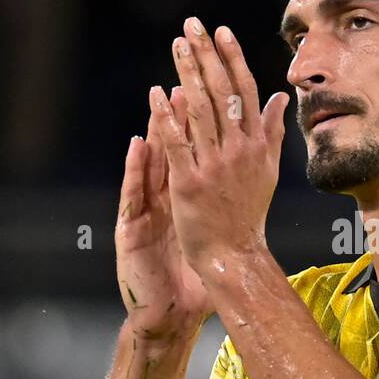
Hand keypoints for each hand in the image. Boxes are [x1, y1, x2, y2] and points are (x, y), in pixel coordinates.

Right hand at [115, 91, 212, 345]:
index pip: (194, 144)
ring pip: (152, 161)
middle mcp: (162, 192)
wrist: (169, 307)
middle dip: (179, 106)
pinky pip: (135, 193)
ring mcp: (146, 208)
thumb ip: (222, 190)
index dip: (203, 111)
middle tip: (187, 71)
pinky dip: (136, 167)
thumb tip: (246, 161)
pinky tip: (138, 144)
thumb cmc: (189, 263)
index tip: (216, 76)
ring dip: (158, 128)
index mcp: (182, 187)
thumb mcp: (209, 223)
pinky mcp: (132, 227)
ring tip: (164, 96)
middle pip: (171, 142)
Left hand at [150, 18, 288, 274]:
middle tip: (192, 25)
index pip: (245, 91)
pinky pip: (177, 142)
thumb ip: (272, 130)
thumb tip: (279, 96)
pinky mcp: (190, 182)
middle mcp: (238, 150)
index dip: (232, 58)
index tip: (221, 31)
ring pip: (200, 110)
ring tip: (177, 45)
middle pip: (222, 92)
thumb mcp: (268, 169)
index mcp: (257, 144)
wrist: (234, 253)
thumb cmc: (248, 212)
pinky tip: (156, 92)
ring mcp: (214, 165)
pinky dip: (166, 116)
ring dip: (187, 74)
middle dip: (206, 55)